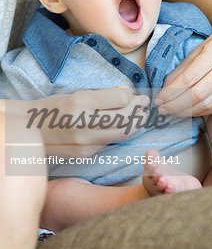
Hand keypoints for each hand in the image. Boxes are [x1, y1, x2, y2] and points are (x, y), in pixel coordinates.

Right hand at [10, 88, 148, 157]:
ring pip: (122, 133)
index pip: (119, 99)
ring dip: (135, 123)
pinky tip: (122, 125)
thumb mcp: (75, 94)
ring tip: (139, 115)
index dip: (132, 96)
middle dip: (139, 110)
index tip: (136, 94)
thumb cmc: (53, 109)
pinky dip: (119, 132)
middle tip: (144, 104)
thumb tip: (127, 93)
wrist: (30, 133)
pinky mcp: (87, 154)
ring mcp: (86, 143)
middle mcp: (83, 124)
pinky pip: (110, 142)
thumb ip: (102, 95)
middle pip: (125, 119)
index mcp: (80, 103)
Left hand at [156, 24, 211, 116]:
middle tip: (162, 109)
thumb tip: (165, 90)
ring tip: (172, 112)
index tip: (158, 99)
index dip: (172, 92)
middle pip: (198, 94)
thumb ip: (182, 69)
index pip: (190, 78)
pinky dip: (201, 111)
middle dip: (177, 105)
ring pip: (209, 103)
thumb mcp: (198, 50)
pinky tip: (189, 111)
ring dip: (187, 111)